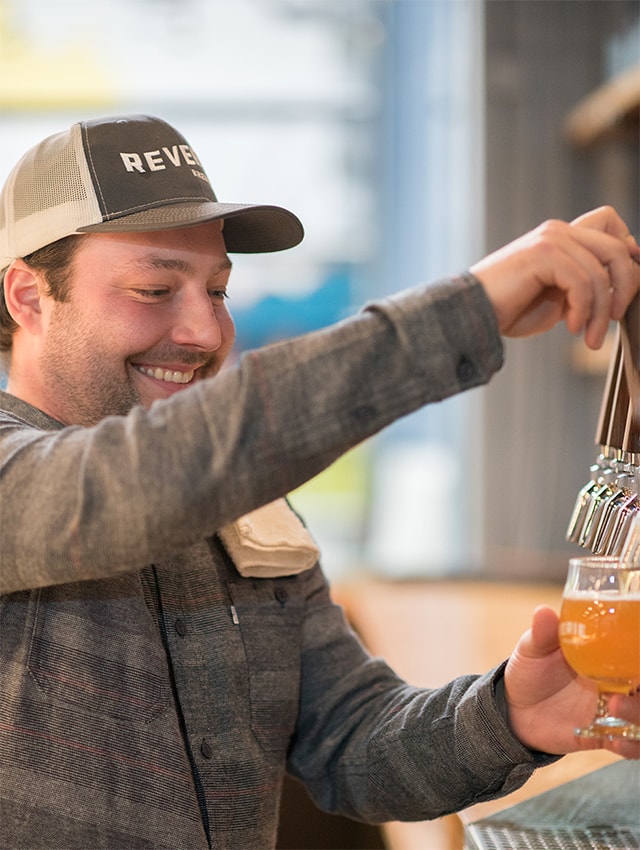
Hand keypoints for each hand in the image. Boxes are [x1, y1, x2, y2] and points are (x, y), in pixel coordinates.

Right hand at [471, 206, 639, 349]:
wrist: (473, 315)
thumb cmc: (509, 310)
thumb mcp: (558, 298)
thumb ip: (584, 288)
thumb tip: (618, 294)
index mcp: (562, 237)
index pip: (612, 224)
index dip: (629, 252)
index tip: (623, 289)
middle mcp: (558, 231)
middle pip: (617, 247)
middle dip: (625, 287)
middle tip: (614, 319)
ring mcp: (550, 239)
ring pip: (601, 272)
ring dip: (600, 313)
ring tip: (589, 337)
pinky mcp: (542, 253)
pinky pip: (582, 282)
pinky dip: (582, 310)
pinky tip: (570, 328)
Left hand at [504, 606, 639, 758]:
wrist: (516, 709)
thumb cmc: (530, 670)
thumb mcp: (533, 649)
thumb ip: (542, 633)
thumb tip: (543, 612)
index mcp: (604, 656)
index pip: (633, 655)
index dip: (638, 656)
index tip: (635, 663)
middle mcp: (615, 683)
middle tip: (621, 689)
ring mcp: (612, 710)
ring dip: (637, 714)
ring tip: (615, 706)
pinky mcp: (605, 734)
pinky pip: (630, 744)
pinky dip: (630, 745)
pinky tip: (615, 741)